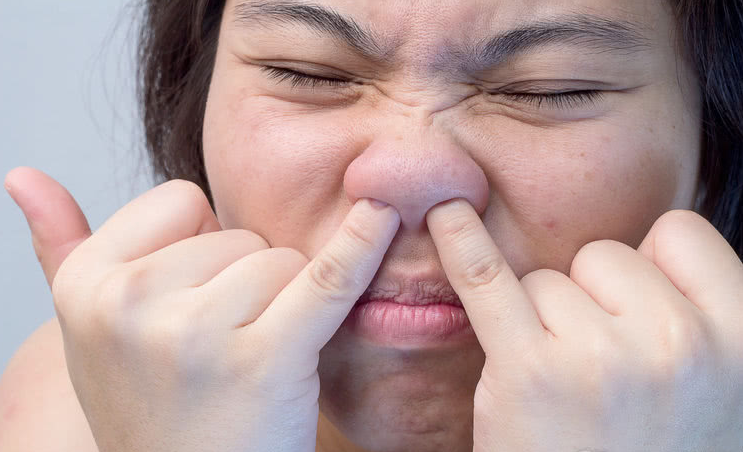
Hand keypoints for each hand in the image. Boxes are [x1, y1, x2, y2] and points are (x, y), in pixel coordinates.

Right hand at [5, 167, 399, 451]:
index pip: (181, 199)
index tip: (194, 301)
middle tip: (223, 349)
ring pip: (281, 259)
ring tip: (249, 360)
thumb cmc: (156, 406)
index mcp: (86, 284)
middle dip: (245, 283)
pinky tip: (384, 217)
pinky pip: (325, 278)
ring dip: (283, 304)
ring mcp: (193, 332)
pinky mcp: (263, 359)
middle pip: (236, 233)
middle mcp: (128, 302)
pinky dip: (362, 246)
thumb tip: (22, 174)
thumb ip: (58, 247)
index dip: (201, 247)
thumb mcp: (91, 331)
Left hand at [426, 199, 742, 451]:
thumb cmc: (649, 451)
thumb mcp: (712, 389)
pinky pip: (485, 278)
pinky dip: (459, 242)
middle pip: (603, 255)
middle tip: (598, 375)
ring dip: (542, 325)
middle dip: (590, 302)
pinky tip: (442, 211)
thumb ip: (696, 314)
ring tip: (564, 393)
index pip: (678, 233)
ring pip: (545, 280)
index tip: (634, 310)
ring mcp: (603, 355)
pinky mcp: (530, 370)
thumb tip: (642, 242)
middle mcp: (681, 343)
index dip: (649, 268)